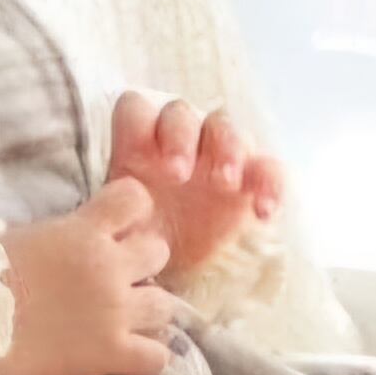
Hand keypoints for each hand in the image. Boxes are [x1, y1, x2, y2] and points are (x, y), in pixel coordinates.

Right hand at [0, 179, 177, 374]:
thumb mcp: (17, 236)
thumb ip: (54, 234)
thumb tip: (60, 236)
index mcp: (83, 231)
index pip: (134, 199)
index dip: (130, 212)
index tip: (117, 225)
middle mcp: (109, 267)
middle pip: (157, 252)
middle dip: (141, 263)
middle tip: (116, 278)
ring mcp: (115, 312)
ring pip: (165, 305)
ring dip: (147, 310)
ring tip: (123, 319)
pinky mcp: (110, 355)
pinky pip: (156, 357)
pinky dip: (147, 356)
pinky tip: (127, 355)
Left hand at [108, 94, 284, 278]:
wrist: (171, 266)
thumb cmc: (139, 239)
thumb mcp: (118, 226)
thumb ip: (111, 210)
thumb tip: (105, 212)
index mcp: (137, 143)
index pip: (136, 108)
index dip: (140, 128)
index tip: (146, 164)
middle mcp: (177, 138)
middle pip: (181, 113)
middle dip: (180, 138)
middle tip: (178, 175)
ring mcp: (216, 153)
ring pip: (226, 129)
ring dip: (227, 150)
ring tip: (224, 184)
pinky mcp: (249, 176)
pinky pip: (268, 167)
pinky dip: (270, 185)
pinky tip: (263, 213)